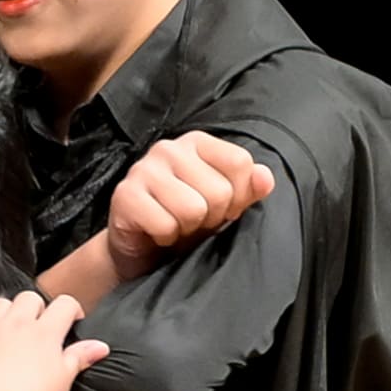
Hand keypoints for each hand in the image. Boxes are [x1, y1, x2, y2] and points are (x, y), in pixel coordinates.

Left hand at [0, 292, 108, 390]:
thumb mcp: (63, 379)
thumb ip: (80, 357)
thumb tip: (101, 347)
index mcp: (45, 332)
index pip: (64, 304)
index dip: (71, 309)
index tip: (71, 320)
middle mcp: (17, 323)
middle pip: (30, 297)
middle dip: (36, 308)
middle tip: (36, 327)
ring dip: (5, 311)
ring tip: (7, 327)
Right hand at [104, 132, 275, 280]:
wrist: (139, 248)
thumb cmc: (184, 220)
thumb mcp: (222, 204)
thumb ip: (246, 189)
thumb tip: (265, 178)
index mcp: (197, 142)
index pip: (240, 163)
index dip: (238, 196)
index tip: (220, 207)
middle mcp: (169, 148)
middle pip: (219, 191)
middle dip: (211, 217)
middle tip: (193, 220)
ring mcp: (144, 169)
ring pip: (193, 210)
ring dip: (187, 229)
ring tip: (176, 225)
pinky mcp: (125, 195)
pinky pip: (165, 225)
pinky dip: (165, 237)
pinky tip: (157, 231)